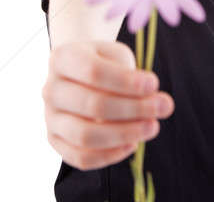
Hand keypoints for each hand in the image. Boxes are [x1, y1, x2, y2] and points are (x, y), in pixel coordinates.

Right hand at [42, 40, 174, 170]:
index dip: (126, 82)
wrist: (81, 71)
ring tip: (153, 126)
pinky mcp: (55, 141)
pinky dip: (110, 155)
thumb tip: (152, 101)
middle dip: (134, 108)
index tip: (154, 84)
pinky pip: (81, 158)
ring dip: (125, 134)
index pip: (94, 72)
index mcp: (62, 57)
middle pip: (92, 105)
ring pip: (85, 136)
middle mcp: (50, 88)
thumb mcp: (116, 55)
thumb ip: (130, 75)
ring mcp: (49, 117)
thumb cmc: (105, 61)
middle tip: (164, 106)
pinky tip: (133, 143)